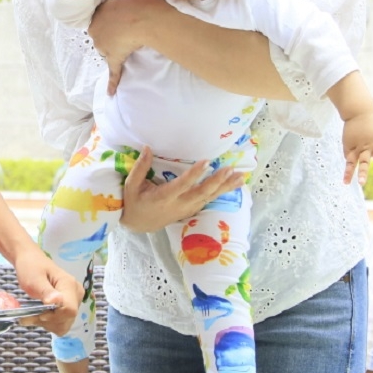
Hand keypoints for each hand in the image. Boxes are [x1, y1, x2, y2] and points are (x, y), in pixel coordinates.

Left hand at [12, 252, 81, 336]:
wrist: (30, 261)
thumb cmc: (31, 267)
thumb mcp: (35, 279)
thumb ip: (46, 291)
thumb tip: (56, 301)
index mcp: (70, 285)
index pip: (70, 310)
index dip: (54, 316)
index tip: (38, 313)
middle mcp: (76, 294)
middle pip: (68, 320)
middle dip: (48, 322)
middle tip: (30, 316)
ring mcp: (74, 301)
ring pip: (64, 325)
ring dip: (46, 324)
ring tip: (32, 315)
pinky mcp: (69, 307)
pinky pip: (62, 323)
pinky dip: (49, 324)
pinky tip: (39, 316)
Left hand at [88, 0, 170, 94]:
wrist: (144, 16)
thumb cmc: (139, 2)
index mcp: (99, 12)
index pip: (104, 19)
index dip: (115, 20)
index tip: (125, 17)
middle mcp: (97, 29)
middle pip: (103, 36)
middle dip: (114, 34)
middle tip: (129, 27)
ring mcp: (104, 45)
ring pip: (108, 50)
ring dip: (118, 48)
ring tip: (132, 40)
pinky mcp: (114, 58)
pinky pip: (113, 72)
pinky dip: (112, 82)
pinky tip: (111, 92)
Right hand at [120, 146, 245, 232]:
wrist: (138, 224)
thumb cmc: (134, 202)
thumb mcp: (132, 185)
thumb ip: (141, 167)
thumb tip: (147, 147)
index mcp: (163, 197)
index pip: (182, 185)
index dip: (194, 174)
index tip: (207, 162)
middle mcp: (178, 205)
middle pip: (201, 194)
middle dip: (217, 182)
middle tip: (230, 169)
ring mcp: (187, 209)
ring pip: (209, 198)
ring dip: (225, 187)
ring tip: (240, 177)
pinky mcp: (191, 210)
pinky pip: (209, 200)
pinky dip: (222, 192)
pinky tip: (234, 184)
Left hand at [341, 111, 372, 184]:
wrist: (359, 112)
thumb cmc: (351, 128)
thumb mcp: (346, 140)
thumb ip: (348, 152)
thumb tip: (350, 163)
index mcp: (354, 148)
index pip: (350, 163)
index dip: (347, 173)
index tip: (345, 183)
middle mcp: (365, 147)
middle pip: (363, 162)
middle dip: (362, 173)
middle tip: (361, 183)